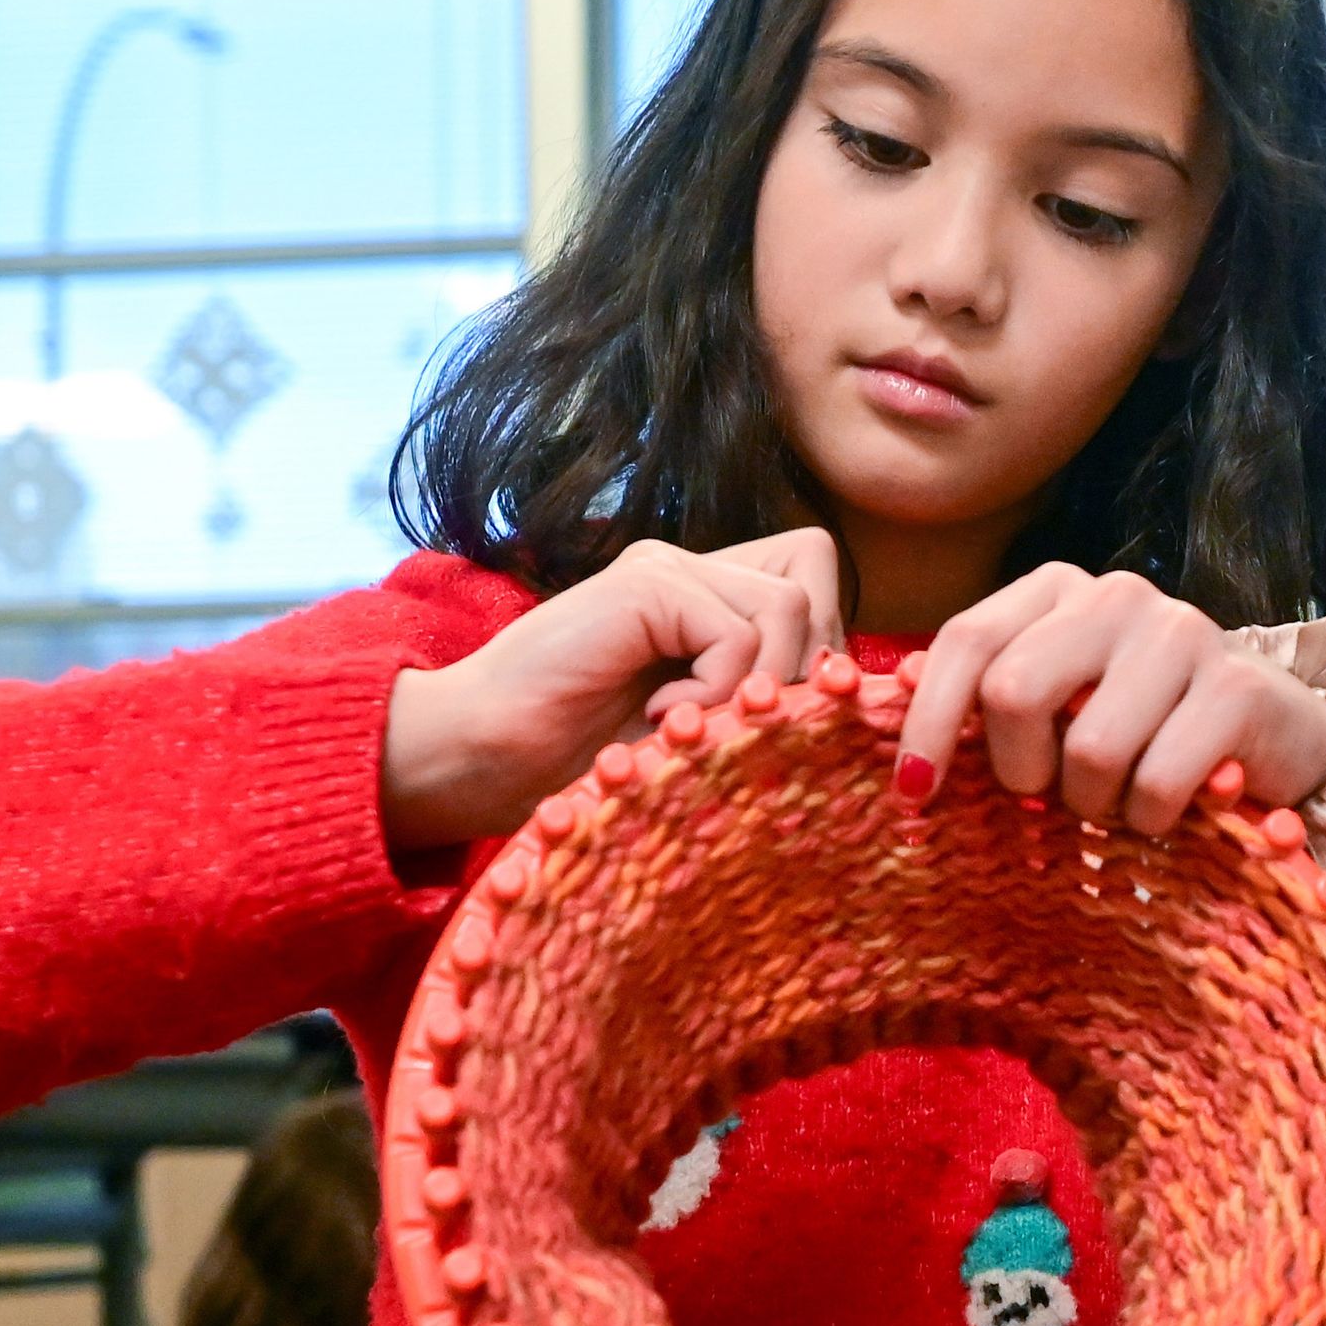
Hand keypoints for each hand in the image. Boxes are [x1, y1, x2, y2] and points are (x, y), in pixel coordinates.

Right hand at [381, 531, 845, 849]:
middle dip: (805, 662)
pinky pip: (739, 632)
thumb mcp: (699, 731)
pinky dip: (717, 690)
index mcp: (706, 595)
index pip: (813, 579)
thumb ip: (760, 695)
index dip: (820, 644)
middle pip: (814, 575)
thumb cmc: (581, 759)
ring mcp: (664, 567)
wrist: (475, 754)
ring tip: (694, 726)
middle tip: (746, 724)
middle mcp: (690, 567)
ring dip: (762, 684)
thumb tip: (850, 695)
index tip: (784, 716)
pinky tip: (660, 720)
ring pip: (788, 606)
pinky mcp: (644, 584)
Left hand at [896, 565, 1325, 834]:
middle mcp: (1116, 596)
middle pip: (1013, 693)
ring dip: (1095, 806)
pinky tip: (1169, 809)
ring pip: (1087, 751)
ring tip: (1119, 801)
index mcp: (1059, 591)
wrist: (1278, 736)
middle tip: (1048, 798)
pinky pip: (1154, 783)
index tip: (915, 793)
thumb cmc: (1147, 728)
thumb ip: (991, 697)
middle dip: (1020, 771)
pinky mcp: (1236, 687)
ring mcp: (1182, 633)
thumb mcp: (1062, 704)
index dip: (929, 724)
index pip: (966, 643)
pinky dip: (1149, 820)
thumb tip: (901, 707)